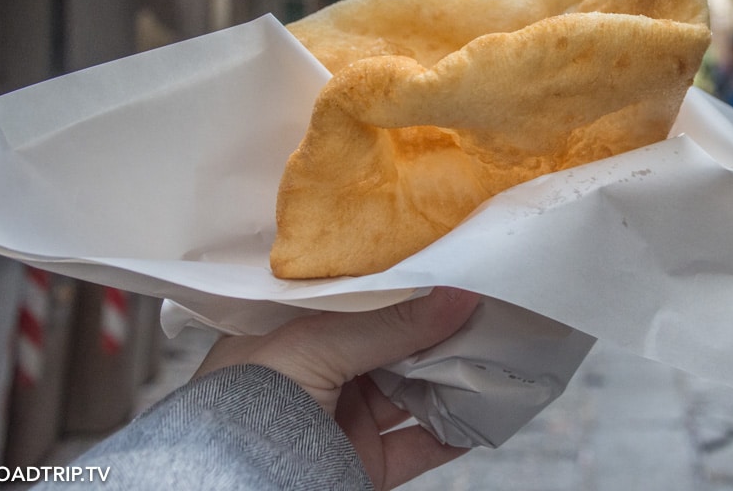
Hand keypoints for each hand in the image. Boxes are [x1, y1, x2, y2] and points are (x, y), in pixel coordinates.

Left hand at [196, 287, 480, 489]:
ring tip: (498, 349)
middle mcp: (317, 374)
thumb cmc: (249, 401)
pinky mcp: (363, 464)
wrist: (234, 486)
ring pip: (412, 392)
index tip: (446, 263)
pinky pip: (420, 445)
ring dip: (453, 375)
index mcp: (290, 334)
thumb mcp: (316, 343)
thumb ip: (390, 322)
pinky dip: (455, 430)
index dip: (398, 282)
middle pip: (391, 344)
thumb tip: (461, 294)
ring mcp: (342, 422)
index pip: (353, 299)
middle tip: (486, 303)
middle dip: (437, 328)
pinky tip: (486, 407)